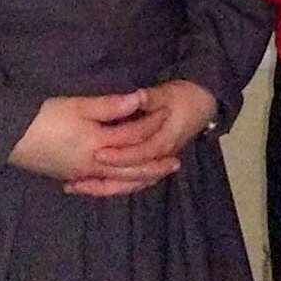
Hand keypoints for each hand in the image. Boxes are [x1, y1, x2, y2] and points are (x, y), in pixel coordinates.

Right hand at [9, 91, 162, 183]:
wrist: (9, 136)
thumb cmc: (44, 116)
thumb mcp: (78, 105)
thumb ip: (110, 105)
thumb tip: (139, 99)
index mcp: (98, 145)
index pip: (133, 136)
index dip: (152, 124)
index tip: (168, 115)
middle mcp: (93, 165)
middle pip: (131, 168)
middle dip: (154, 166)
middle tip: (175, 163)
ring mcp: (80, 174)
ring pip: (117, 182)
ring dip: (137, 179)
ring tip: (153, 176)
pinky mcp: (69, 176)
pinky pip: (100, 186)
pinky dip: (115, 186)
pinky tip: (120, 183)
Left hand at [64, 80, 217, 197]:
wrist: (202, 104)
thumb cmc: (184, 98)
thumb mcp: (168, 93)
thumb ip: (151, 98)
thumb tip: (137, 96)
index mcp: (164, 141)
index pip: (139, 154)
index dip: (119, 155)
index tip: (97, 153)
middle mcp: (160, 157)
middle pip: (131, 174)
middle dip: (104, 176)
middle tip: (78, 177)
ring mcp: (156, 163)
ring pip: (129, 183)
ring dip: (104, 186)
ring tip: (77, 186)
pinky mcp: (151, 164)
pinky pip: (131, 181)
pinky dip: (112, 185)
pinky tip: (92, 184)